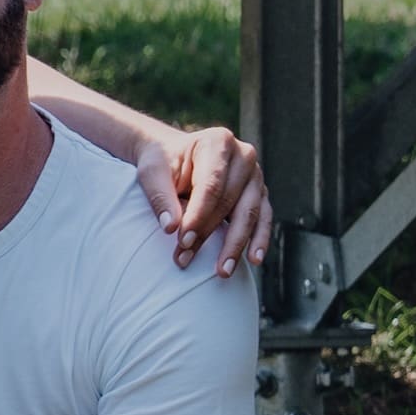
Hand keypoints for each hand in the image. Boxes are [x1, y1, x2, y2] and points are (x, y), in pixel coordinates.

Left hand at [141, 119, 272, 274]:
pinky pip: (263, 218)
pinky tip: (253, 259)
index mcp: (218, 142)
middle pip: (230, 201)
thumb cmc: (163, 162)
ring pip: (249, 213)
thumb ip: (160, 197)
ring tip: (222, 271)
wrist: (175, 157)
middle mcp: (244, 156)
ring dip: (236, 244)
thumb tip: (170, 227)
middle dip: (209, 234)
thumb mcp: (152, 172)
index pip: (211, 185)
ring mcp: (255, 176)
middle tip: (188, 259)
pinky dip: (258, 239)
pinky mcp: (259, 194)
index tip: (183, 240)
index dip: (198, 215)